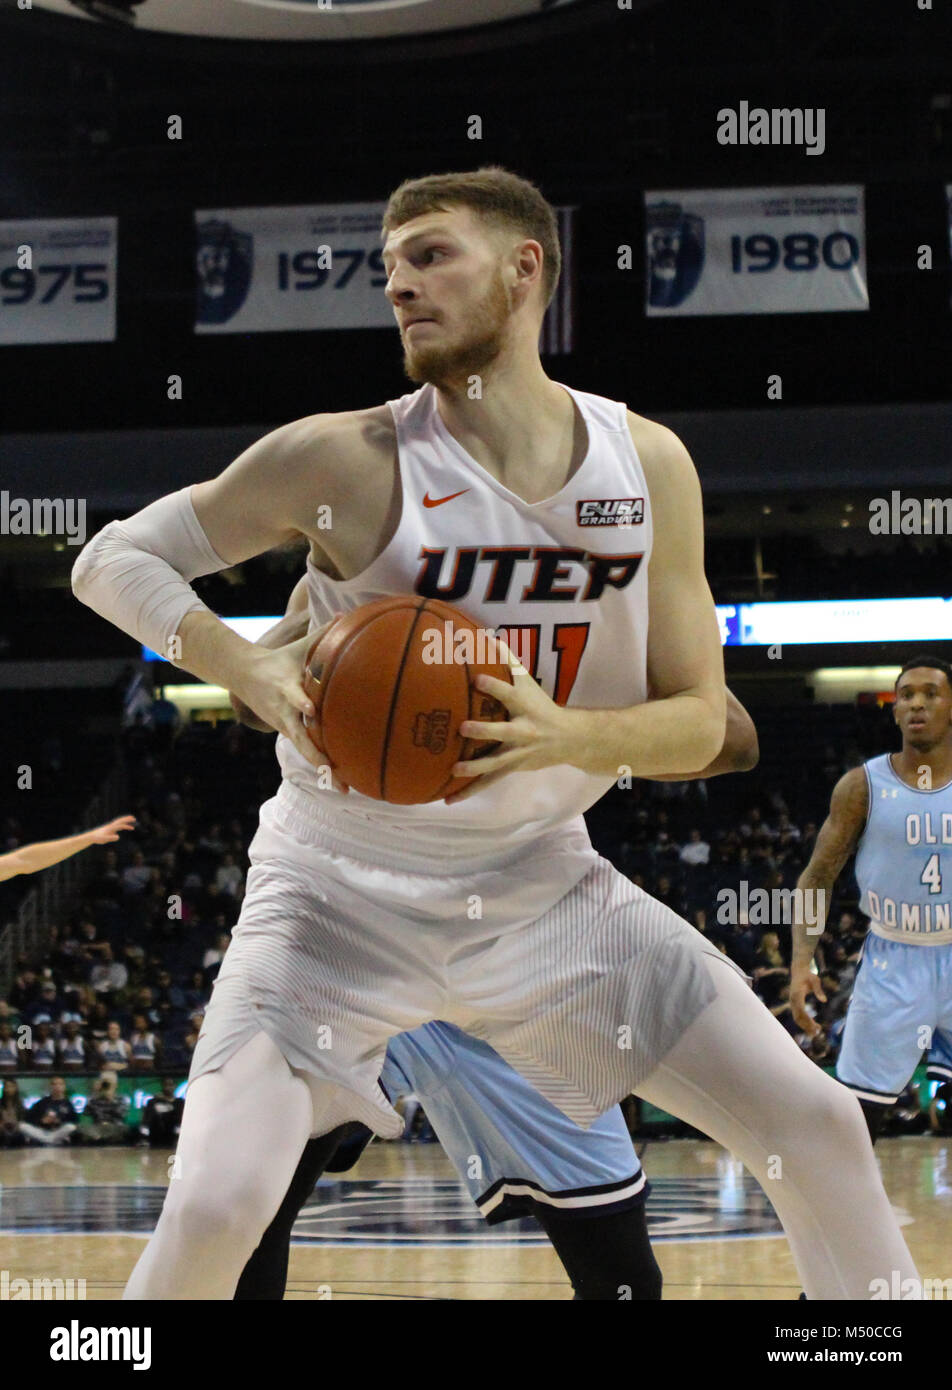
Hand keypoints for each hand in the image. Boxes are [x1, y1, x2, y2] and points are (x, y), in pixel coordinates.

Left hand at [88, 815, 136, 843]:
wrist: (91, 836)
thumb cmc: (98, 838)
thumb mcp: (104, 839)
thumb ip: (111, 838)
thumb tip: (118, 837)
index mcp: (111, 828)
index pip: (120, 825)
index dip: (126, 825)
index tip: (132, 827)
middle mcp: (111, 826)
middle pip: (120, 821)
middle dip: (127, 819)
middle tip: (134, 818)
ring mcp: (110, 827)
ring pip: (119, 823)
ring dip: (125, 822)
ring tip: (132, 824)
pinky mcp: (109, 829)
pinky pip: (117, 826)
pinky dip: (122, 826)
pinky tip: (124, 828)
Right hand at [231, 633, 348, 791]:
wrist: (244, 675)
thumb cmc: (279, 659)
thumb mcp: (297, 646)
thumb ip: (322, 633)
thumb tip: (345, 615)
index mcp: (286, 687)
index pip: (294, 696)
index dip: (301, 702)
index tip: (310, 710)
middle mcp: (284, 711)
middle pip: (299, 737)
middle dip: (316, 754)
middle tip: (332, 769)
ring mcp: (285, 725)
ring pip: (304, 750)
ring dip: (322, 768)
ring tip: (343, 788)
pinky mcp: (287, 732)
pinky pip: (307, 750)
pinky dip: (321, 765)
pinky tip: (340, 781)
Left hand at [444, 646, 573, 803]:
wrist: (568, 739)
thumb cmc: (540, 705)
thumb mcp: (528, 682)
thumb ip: (507, 661)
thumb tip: (485, 635)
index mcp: (524, 706)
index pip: (509, 693)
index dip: (494, 685)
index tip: (476, 678)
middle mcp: (522, 731)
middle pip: (503, 732)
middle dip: (485, 730)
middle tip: (463, 727)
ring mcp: (517, 753)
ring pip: (495, 763)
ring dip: (474, 767)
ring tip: (453, 769)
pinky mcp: (512, 769)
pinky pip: (488, 782)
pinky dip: (468, 791)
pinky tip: (448, 800)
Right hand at [790, 966, 825, 1037]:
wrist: (798, 971)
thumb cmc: (808, 975)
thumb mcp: (815, 980)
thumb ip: (819, 990)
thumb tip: (824, 1001)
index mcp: (797, 994)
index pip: (801, 1010)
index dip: (807, 1019)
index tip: (815, 1026)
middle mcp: (793, 1000)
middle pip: (798, 1016)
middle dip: (807, 1026)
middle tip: (817, 1033)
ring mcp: (792, 1002)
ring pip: (796, 1018)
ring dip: (805, 1026)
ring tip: (816, 1033)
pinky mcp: (794, 1004)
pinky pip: (797, 1015)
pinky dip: (804, 1022)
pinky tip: (812, 1026)